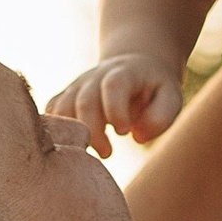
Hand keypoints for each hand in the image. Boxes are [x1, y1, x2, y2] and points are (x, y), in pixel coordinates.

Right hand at [48, 53, 186, 152]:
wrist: (134, 66)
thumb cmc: (155, 88)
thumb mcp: (170, 97)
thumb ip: (161, 116)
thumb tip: (137, 136)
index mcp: (124, 73)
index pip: (113, 86)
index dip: (115, 110)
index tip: (124, 132)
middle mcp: (95, 77)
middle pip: (84, 101)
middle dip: (93, 131)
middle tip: (107, 153)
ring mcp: (77, 86)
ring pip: (62, 108)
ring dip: (72, 135)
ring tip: (90, 153)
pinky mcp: (66, 97)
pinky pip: (50, 113)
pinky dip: (56, 132)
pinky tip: (71, 150)